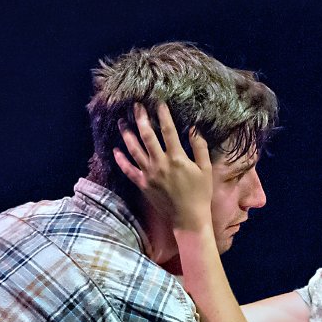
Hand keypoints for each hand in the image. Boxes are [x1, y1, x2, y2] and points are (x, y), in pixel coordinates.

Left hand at [113, 101, 213, 230]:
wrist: (188, 218)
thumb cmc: (200, 194)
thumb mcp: (206, 169)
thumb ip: (200, 147)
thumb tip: (194, 128)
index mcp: (177, 158)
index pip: (168, 130)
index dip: (163, 115)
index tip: (159, 103)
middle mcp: (160, 164)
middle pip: (147, 136)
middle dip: (141, 118)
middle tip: (136, 105)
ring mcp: (149, 174)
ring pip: (134, 150)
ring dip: (127, 134)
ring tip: (121, 122)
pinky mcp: (143, 184)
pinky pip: (129, 170)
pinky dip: (121, 160)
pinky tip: (115, 150)